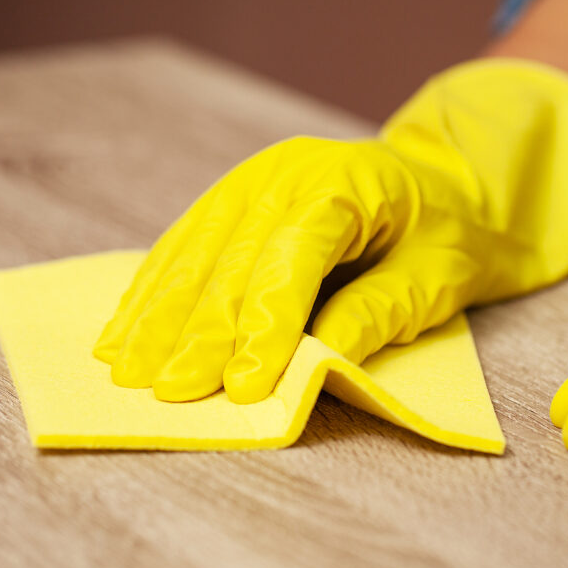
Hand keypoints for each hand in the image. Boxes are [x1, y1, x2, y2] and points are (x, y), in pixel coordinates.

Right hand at [94, 60, 567, 403]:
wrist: (438, 183)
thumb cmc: (443, 234)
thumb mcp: (433, 279)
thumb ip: (374, 315)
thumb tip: (313, 365)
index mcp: (342, 183)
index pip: (292, 260)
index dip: (264, 327)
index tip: (242, 386)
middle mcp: (284, 174)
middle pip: (231, 261)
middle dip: (198, 333)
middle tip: (169, 393)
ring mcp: (250, 182)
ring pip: (193, 255)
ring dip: (158, 317)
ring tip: (127, 372)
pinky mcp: (230, 200)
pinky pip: (182, 246)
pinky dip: (153, 292)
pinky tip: (124, 328)